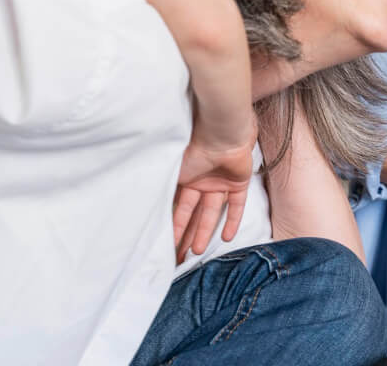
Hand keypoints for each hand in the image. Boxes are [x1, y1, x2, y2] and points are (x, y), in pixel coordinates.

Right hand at [171, 112, 257, 259]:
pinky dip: (232, 220)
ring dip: (205, 231)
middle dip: (187, 234)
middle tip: (180, 255)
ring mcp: (220, 181)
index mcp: (186, 176)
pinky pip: (236, 205)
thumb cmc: (193, 145)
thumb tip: (147, 204)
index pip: (178, 206)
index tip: (166, 244)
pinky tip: (226, 238)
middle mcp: (202, 180)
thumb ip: (165, 185)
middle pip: (194, 213)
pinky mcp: (238, 181)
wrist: (221, 131)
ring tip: (197, 252)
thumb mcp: (173, 168)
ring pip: (212, 212)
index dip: (173, 226)